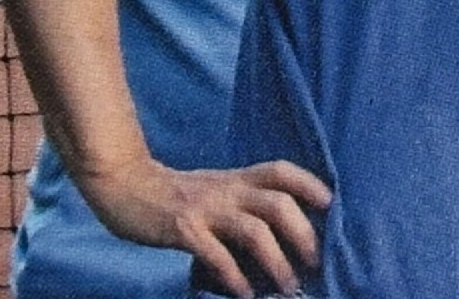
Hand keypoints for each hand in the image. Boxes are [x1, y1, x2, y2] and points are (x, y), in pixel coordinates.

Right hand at [83, 157, 332, 298]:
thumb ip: (243, 201)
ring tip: (288, 286)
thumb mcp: (217, 188)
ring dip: (276, 260)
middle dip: (304, 232)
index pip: (282, 171)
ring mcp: (206, 209)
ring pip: (254, 229)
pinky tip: (245, 294)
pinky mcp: (183, 230)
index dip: (310, 183)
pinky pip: (216, 254)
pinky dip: (235, 275)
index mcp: (237, 178)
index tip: (332, 204)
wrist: (125, 185)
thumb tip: (280, 230)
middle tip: (318, 261)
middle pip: (278, 202)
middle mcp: (227, 189)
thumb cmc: (177, 195)